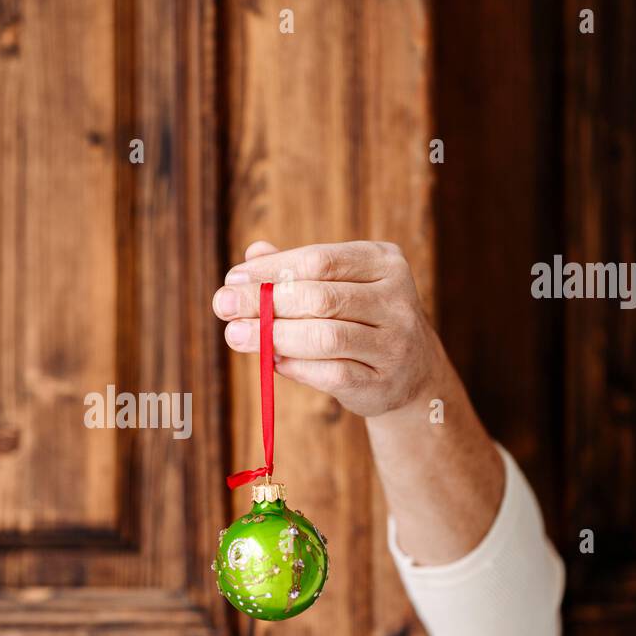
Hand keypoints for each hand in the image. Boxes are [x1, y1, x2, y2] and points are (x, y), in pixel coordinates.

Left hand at [213, 240, 446, 417]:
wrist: (412, 373)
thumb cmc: (360, 320)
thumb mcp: (337, 286)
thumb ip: (296, 270)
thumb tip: (252, 254)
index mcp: (383, 261)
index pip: (318, 260)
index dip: (271, 270)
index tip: (231, 279)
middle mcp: (396, 299)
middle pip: (319, 298)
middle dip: (263, 302)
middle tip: (223, 306)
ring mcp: (394, 343)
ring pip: (324, 337)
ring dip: (272, 336)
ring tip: (235, 335)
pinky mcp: (382, 381)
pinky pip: (331, 374)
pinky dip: (295, 366)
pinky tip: (271, 361)